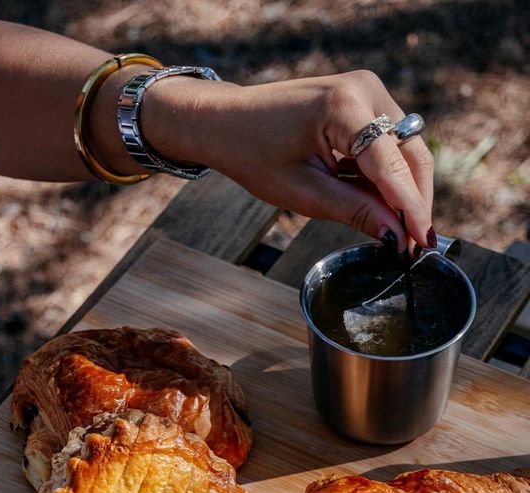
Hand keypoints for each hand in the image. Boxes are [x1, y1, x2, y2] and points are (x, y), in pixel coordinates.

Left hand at [142, 70, 433, 250]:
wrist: (227, 121)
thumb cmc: (255, 155)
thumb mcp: (304, 193)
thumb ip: (355, 211)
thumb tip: (396, 236)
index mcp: (343, 106)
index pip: (390, 164)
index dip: (410, 207)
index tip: (424, 242)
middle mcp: (365, 88)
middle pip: (410, 154)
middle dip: (415, 201)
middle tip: (415, 246)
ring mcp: (368, 89)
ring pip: (406, 150)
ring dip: (403, 190)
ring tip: (396, 231)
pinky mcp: (366, 100)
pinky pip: (390, 144)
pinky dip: (388, 177)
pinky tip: (377, 204)